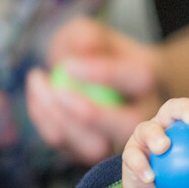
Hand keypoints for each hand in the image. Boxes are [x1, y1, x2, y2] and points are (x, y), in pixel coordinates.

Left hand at [25, 17, 162, 164]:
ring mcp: (119, 140)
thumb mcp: (96, 35)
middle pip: (125, 126)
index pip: (137, 79)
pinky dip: (46, 122)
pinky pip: (68, 148)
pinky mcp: (93, 152)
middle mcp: (143, 116)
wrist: (106, 84)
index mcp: (149, 80)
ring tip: (38, 82)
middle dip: (89, 114)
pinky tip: (39, 97)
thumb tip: (82, 47)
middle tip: (56, 90)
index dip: (102, 74)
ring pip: (94, 146)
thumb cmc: (101, 54)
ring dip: (59, 119)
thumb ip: (89, 34)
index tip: (68, 65)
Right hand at [104, 95, 188, 187]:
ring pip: (148, 128)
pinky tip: (150, 178)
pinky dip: (141, 167)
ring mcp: (146, 135)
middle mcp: (166, 121)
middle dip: (186, 108)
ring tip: (165, 147)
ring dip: (156, 135)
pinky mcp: (130, 153)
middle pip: (174, 106)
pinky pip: (133, 158)